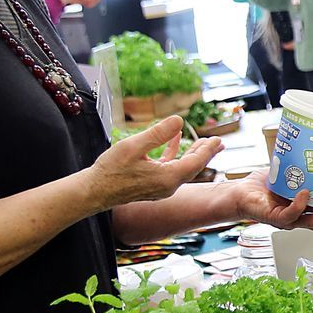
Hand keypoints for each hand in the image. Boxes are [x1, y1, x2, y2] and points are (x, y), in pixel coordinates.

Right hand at [85, 117, 222, 209]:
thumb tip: (179, 120)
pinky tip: (174, 139)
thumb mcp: (134, 146)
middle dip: (205, 153)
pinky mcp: (151, 185)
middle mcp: (168, 185)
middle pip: (193, 167)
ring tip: (202, 142)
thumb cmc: (111, 170)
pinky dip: (173, 154)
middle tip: (218, 142)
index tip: (218, 140)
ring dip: (191, 153)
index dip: (208, 150)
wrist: (93, 192)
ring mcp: (160, 187)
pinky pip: (169, 168)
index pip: (195, 162)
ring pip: (182, 168)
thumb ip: (158, 134)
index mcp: (168, 178)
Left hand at [224, 174, 312, 233]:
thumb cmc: (262, 186)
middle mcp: (300, 218)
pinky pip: (290, 215)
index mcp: (306, 210)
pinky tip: (304, 194)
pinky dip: (299, 205)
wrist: (238, 192)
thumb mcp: (290, 175)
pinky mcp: (274, 217)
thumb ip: (305, 169)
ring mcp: (288, 220)